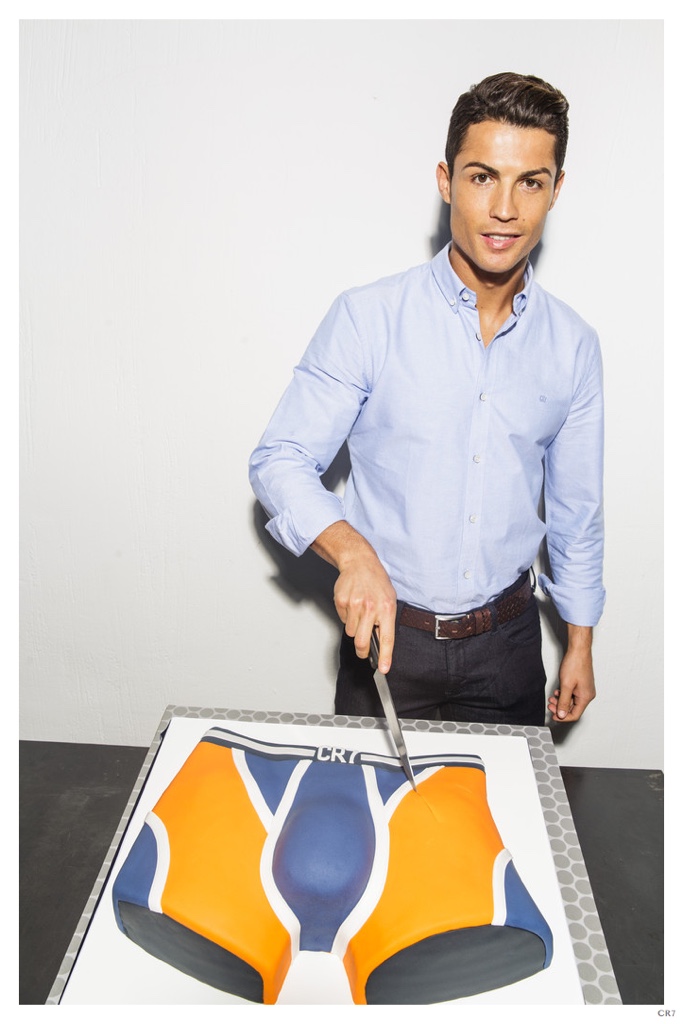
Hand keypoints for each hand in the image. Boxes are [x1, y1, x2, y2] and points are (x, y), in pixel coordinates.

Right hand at [312, 521, 396, 671]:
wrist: (360, 563)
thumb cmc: (377, 582)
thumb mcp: (389, 600)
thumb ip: (385, 622)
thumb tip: (381, 645)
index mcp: (387, 609)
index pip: (387, 638)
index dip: (385, 656)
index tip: (383, 669)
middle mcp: (371, 608)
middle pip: (362, 641)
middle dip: (362, 651)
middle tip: (364, 651)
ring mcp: (355, 605)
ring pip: (351, 632)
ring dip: (355, 628)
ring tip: (360, 613)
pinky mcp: (342, 602)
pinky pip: (343, 620)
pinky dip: (347, 617)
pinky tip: (353, 605)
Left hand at [547, 625, 594, 721]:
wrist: (579, 650)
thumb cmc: (575, 664)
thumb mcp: (566, 685)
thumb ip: (564, 702)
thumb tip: (562, 715)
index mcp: (586, 697)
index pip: (575, 714)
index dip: (563, 717)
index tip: (553, 716)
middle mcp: (587, 694)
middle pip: (573, 708)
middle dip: (560, 708)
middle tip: (550, 705)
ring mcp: (585, 689)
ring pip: (572, 701)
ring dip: (561, 701)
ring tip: (552, 697)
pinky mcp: (581, 684)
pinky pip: (573, 694)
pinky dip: (564, 695)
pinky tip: (558, 692)